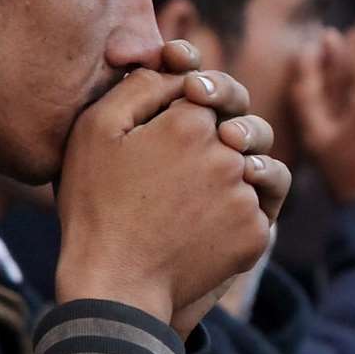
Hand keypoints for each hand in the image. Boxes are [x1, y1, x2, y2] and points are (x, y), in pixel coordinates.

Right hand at [53, 64, 289, 329]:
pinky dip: (236, 214)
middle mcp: (229, 153)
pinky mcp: (256, 234)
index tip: (169, 125)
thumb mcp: (96, 129)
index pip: (206, 93)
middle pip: (238, 128)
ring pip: (255, 167)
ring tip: (198, 194)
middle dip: (220, 135)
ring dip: (236, 174)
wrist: (115, 286)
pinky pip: (258, 210)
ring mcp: (246, 196)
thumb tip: (175, 67)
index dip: (189, 103)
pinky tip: (204, 227)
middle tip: (184, 164)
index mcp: (192, 120)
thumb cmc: (96, 204)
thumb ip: (140, 85)